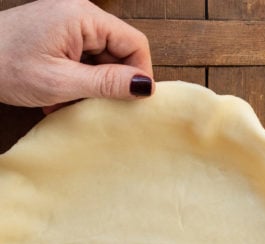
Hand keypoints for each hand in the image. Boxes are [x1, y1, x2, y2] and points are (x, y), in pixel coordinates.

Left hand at [0, 0, 153, 112]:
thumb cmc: (4, 66)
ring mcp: (68, 21)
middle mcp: (79, 12)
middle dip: (112, 80)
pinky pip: (85, 55)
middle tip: (96, 105)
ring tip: (71, 100)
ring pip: (103, 56)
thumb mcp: (60, 82)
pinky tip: (63, 93)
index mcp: (83, 16)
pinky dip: (80, 77)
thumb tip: (145, 87)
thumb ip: (106, 83)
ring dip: (93, 83)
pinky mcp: (58, 31)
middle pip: (120, 50)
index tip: (132, 101)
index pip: (134, 43)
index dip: (139, 73)